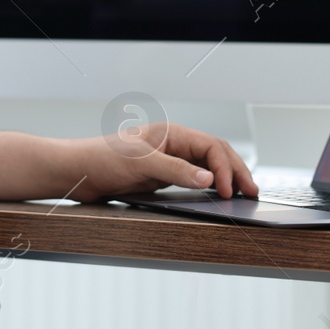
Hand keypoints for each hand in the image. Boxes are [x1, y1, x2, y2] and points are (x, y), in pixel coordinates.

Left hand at [65, 121, 258, 202]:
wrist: (77, 172)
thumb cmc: (101, 159)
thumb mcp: (140, 164)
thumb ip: (175, 171)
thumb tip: (209, 178)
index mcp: (171, 132)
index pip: (210, 146)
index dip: (225, 167)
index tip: (228, 190)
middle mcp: (173, 144)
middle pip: (215, 154)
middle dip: (236, 171)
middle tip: (252, 192)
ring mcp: (169, 160)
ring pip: (207, 166)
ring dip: (226, 178)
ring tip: (242, 194)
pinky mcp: (161, 176)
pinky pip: (193, 178)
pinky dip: (210, 186)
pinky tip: (218, 196)